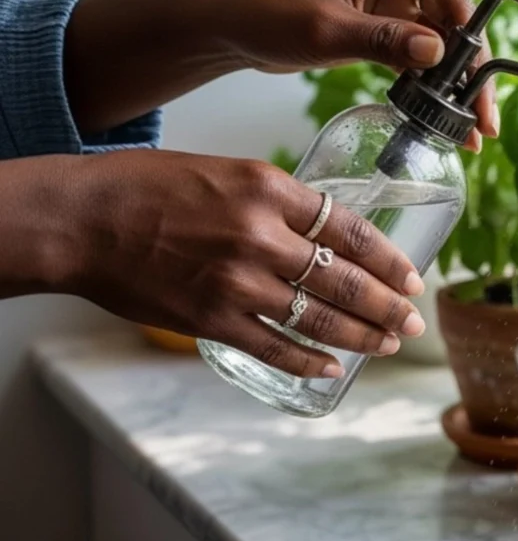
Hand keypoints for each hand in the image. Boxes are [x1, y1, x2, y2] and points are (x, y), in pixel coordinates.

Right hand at [57, 150, 428, 377]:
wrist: (81, 220)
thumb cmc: (148, 188)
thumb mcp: (228, 171)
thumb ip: (279, 201)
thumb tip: (327, 231)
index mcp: (269, 190)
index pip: (352, 230)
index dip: (391, 260)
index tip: (413, 276)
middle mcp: (260, 236)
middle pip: (347, 281)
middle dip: (389, 306)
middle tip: (413, 320)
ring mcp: (236, 282)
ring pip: (319, 319)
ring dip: (362, 337)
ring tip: (387, 344)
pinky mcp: (210, 319)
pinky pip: (275, 347)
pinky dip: (309, 362)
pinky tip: (332, 368)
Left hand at [217, 0, 517, 142]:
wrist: (226, 27)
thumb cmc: (264, 9)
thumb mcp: (324, 30)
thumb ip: (383, 41)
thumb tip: (435, 51)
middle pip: (457, 11)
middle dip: (476, 62)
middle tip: (485, 110)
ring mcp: (390, 1)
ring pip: (444, 40)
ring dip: (458, 83)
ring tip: (469, 129)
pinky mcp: (381, 28)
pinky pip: (421, 55)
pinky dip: (433, 86)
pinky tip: (442, 120)